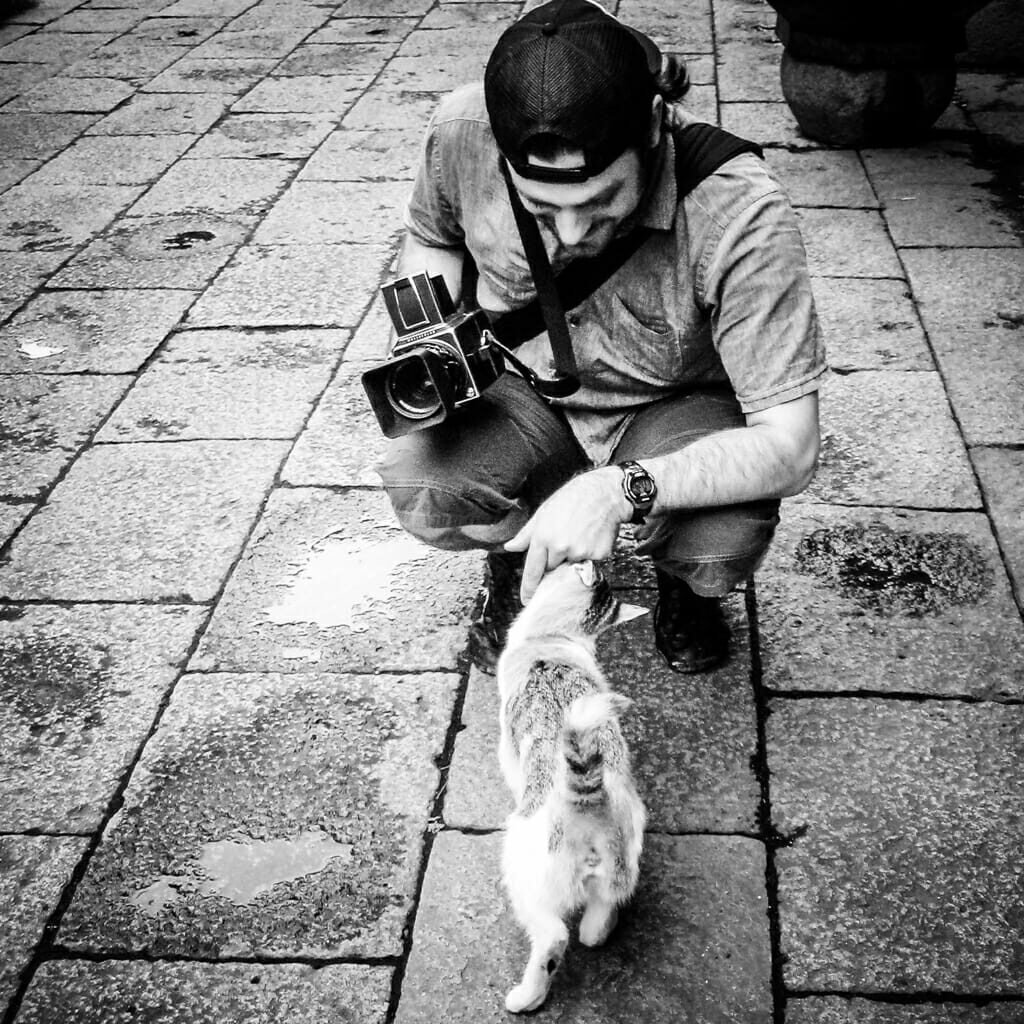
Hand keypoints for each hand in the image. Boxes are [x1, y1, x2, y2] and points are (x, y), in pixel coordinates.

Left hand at [504, 468, 629, 602]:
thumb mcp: (543, 513)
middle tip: (562, 543)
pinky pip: (588, 564)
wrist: (605, 493)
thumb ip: (526, 535)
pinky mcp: (597, 555)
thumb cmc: (572, 499)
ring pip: (570, 568)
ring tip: (577, 536)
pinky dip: (588, 555)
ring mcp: (580, 553)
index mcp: (543, 537)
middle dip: (554, 563)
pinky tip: (590, 537)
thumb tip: (510, 547)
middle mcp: (560, 547)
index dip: (529, 588)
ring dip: (571, 559)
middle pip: (552, 570)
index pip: (533, 570)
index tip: (527, 600)